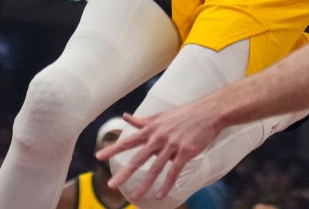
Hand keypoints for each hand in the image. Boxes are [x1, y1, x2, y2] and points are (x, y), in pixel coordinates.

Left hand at [96, 105, 221, 200]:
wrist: (209, 112)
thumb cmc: (185, 113)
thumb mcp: (162, 115)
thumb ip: (143, 121)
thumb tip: (126, 117)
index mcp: (152, 128)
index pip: (129, 140)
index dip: (113, 148)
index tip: (99, 156)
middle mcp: (159, 137)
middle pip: (138, 158)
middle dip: (124, 173)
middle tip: (111, 185)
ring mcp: (172, 145)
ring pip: (155, 168)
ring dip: (144, 184)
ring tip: (135, 196)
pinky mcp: (185, 152)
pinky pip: (173, 171)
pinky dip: (166, 184)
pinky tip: (160, 195)